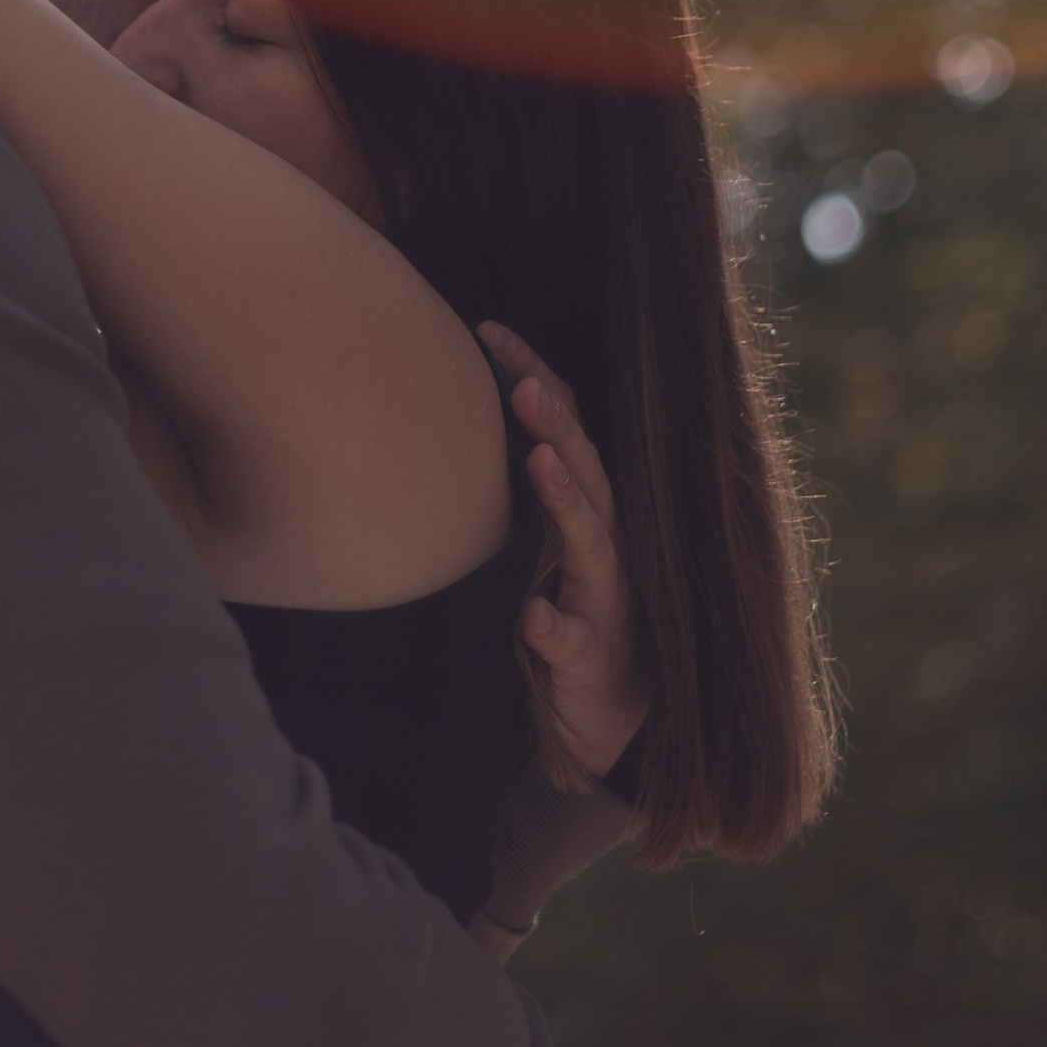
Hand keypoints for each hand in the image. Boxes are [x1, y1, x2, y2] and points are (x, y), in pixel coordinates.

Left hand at [477, 320, 648, 792]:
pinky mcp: (595, 660)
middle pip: (586, 470)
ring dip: (568, 500)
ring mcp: (605, 601)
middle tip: (523, 383)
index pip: (564, 429)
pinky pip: (576, 644)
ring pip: (593, 542)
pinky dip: (555, 630)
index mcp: (587, 510)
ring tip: (541, 461)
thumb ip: (515, 487)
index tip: (488, 330)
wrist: (611, 716)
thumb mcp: (540, 543)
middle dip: (557, 424)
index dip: (533, 376)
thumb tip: (435, 415)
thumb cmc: (570, 614)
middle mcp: (604, 544)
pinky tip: (531, 619)